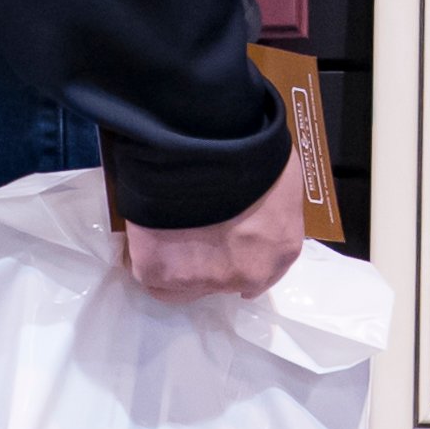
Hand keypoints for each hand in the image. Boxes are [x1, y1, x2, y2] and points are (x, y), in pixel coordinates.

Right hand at [117, 137, 309, 301]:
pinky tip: (149, 234)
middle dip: (212, 260)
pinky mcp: (158, 273)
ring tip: (168, 231)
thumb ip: (273, 208)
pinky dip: (149, 258)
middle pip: (223, 280)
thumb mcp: (280, 177)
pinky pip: (151, 275)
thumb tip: (260, 213)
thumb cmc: (252, 150)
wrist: (204, 147)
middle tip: (197, 229)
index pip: (263, 274)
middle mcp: (245, 275)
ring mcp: (201, 278)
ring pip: (185, 282)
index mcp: (280, 251)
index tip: (229, 250)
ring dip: (179, 262)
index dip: (242, 260)